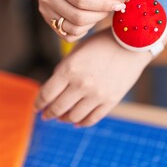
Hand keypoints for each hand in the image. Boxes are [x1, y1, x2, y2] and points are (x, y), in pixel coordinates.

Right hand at [33, 0, 127, 41]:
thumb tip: (121, 1)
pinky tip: (88, 19)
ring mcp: (45, 11)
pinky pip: (68, 36)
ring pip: (74, 29)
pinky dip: (82, 31)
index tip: (119, 4)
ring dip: (92, 24)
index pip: (81, 0)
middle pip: (78, 17)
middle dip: (100, 15)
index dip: (103, 5)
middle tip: (110, 7)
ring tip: (98, 12)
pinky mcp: (48, 20)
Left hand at [34, 28, 152, 126]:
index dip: (38, 104)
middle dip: (49, 113)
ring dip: (65, 119)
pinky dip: (81, 123)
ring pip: (74, 117)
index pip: (46, 94)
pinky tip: (77, 121)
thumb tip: (51, 92)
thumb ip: (62, 71)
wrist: (130, 44)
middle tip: (46, 115)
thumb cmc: (100, 44)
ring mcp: (97, 94)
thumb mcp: (76, 52)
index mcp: (69, 69)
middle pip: (58, 108)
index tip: (36, 108)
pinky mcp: (111, 101)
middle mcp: (81, 84)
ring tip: (63, 117)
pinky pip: (92, 119)